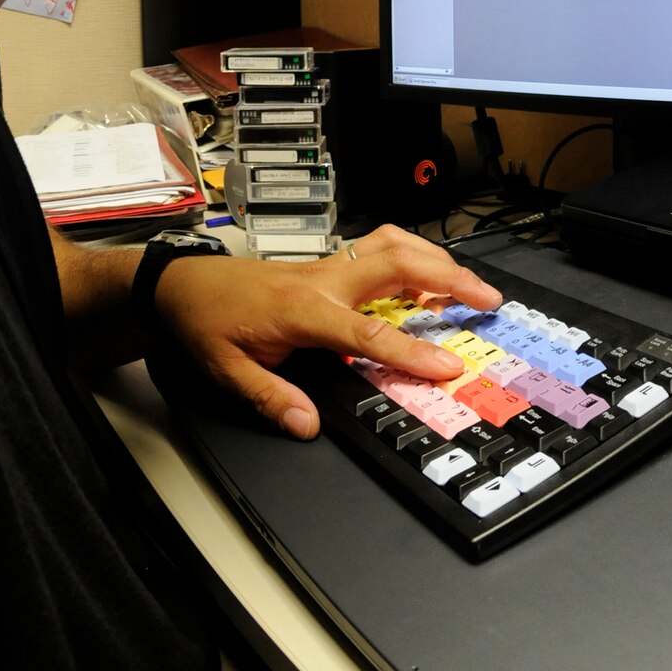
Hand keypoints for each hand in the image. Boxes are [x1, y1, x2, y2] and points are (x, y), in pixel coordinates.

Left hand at [152, 224, 500, 437]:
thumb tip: (308, 426)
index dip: (410, 352)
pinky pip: (380, 247)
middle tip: (489, 300)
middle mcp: (323, 280)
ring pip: (394, 244)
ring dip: (437, 259)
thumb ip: (271, 397)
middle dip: (449, 278)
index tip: (448, 366)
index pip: (367, 334)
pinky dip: (414, 255)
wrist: (182, 283)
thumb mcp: (226, 371)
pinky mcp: (329, 263)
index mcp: (302, 310)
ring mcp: (329, 266)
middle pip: (398, 263)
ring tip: (471, 284)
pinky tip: (429, 277)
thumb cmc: (205, 323)